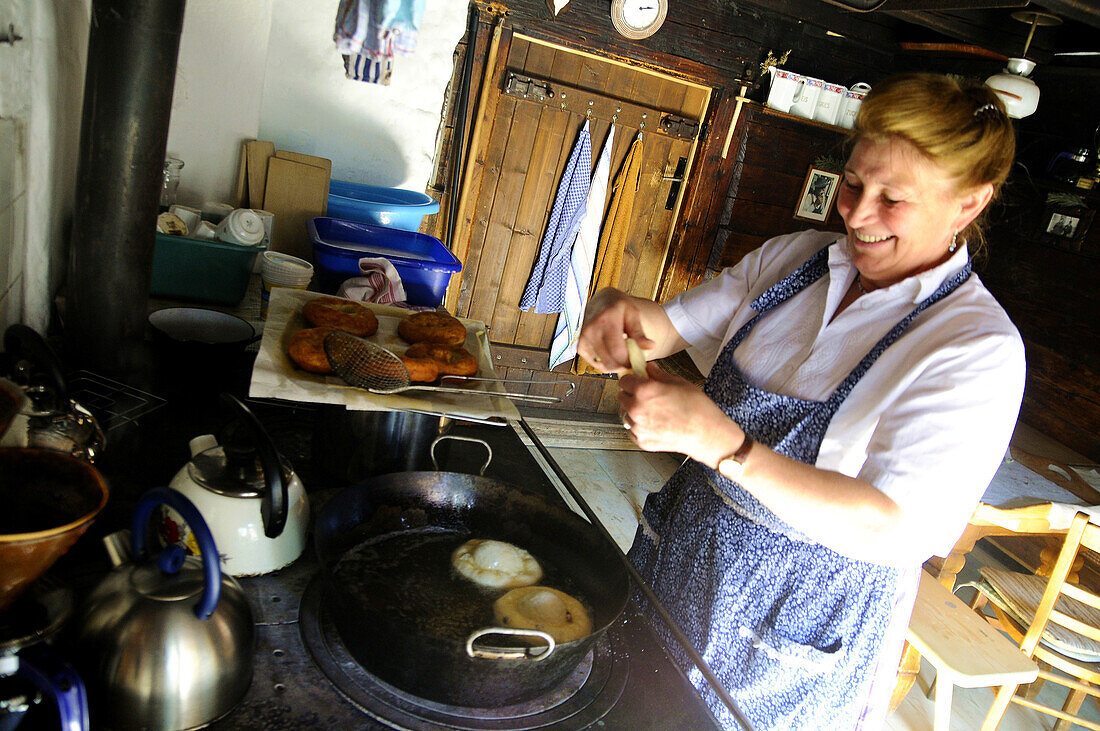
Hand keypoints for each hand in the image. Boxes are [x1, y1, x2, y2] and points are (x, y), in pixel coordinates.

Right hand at [578, 288, 655, 373]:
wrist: (601, 301)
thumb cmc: (618, 307)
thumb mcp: (632, 314)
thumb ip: (639, 332)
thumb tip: (650, 346)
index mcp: (605, 321)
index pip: (618, 352)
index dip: (629, 360)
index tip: (637, 358)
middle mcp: (590, 330)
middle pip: (610, 361)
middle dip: (624, 364)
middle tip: (631, 358)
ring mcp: (583, 339)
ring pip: (603, 365)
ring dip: (615, 364)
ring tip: (622, 354)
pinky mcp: (579, 346)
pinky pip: (595, 364)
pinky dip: (605, 363)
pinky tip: (611, 354)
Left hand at [619, 364, 743, 466]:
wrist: (706, 434)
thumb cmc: (697, 408)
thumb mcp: (678, 382)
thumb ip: (658, 374)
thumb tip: (649, 368)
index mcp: (644, 391)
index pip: (624, 381)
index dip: (631, 380)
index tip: (636, 381)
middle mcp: (636, 409)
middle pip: (622, 397)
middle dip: (631, 395)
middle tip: (647, 396)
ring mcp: (638, 427)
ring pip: (626, 415)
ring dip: (634, 412)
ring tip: (654, 412)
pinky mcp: (642, 441)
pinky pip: (632, 431)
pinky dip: (639, 427)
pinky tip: (655, 424)